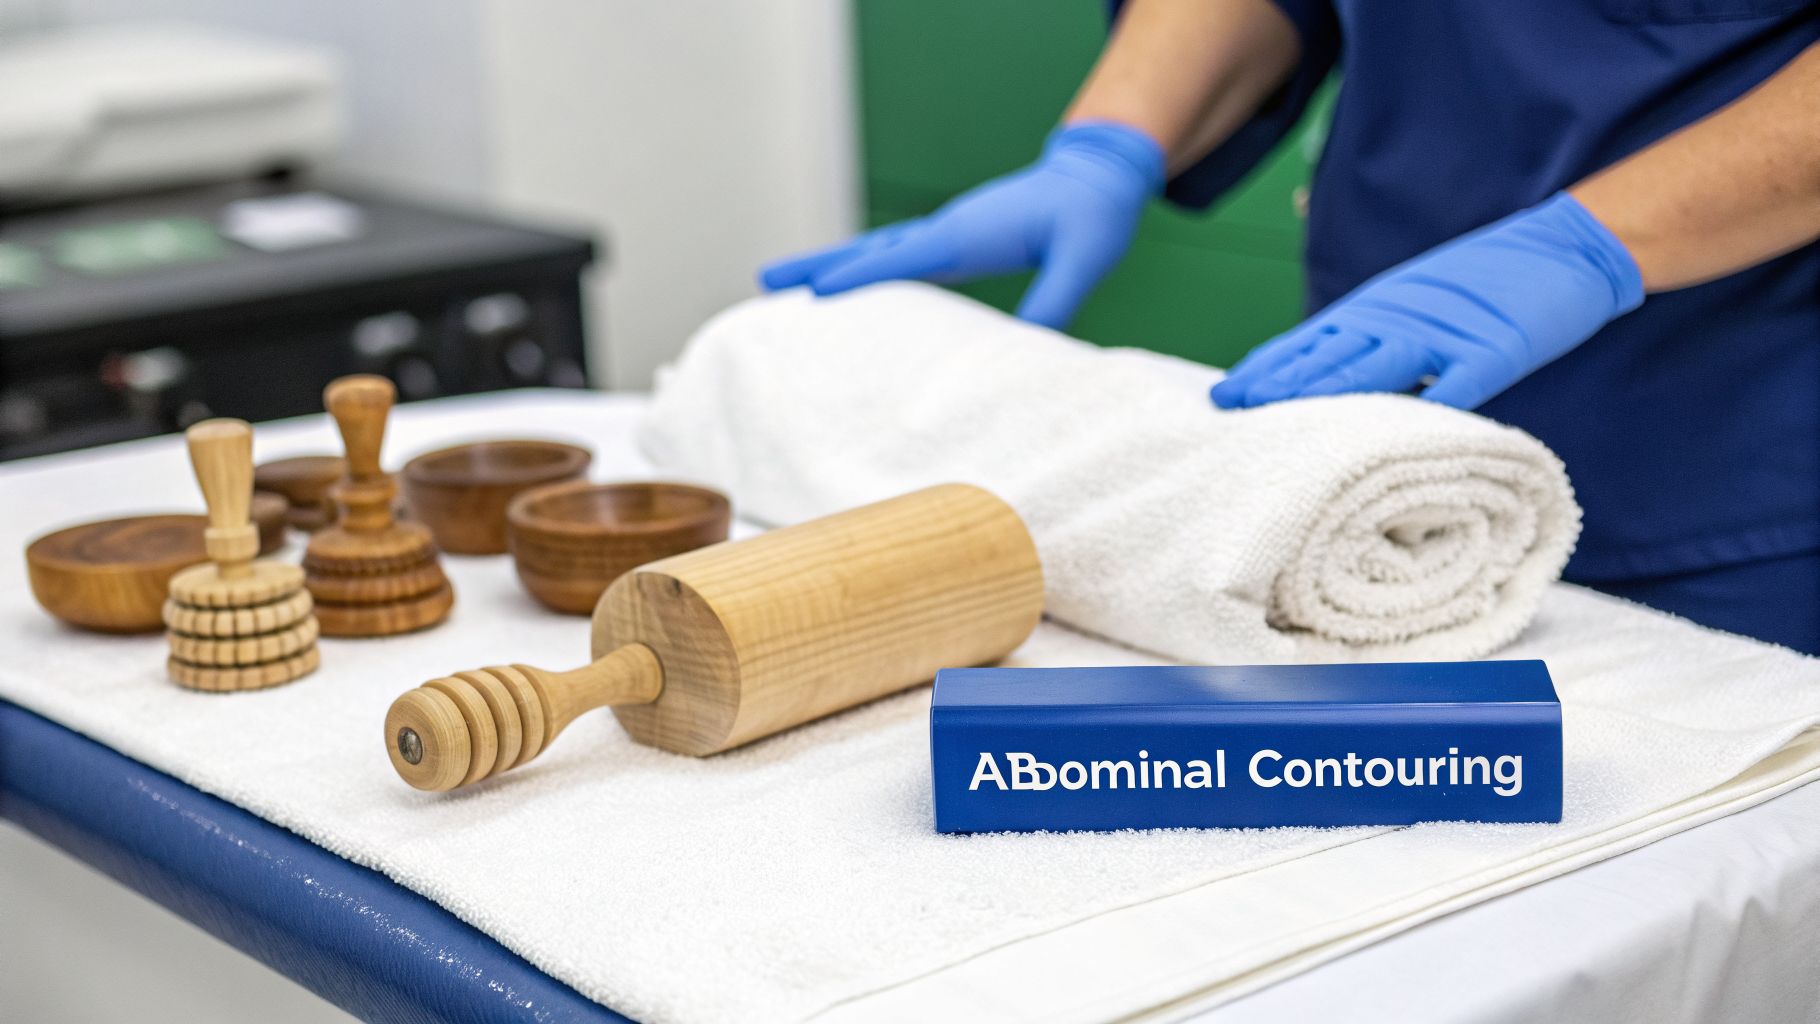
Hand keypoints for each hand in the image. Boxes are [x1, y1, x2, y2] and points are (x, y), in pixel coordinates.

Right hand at [759, 121, 1163, 329]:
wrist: (1097, 175)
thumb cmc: (1093, 215)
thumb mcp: (1085, 258)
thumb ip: (1058, 297)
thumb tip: (1030, 345)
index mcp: (968, 233)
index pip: (904, 257)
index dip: (860, 277)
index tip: (814, 294)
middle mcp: (947, 229)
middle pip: (870, 250)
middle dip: (819, 265)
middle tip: (766, 281)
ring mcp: (947, 233)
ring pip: (878, 252)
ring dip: (834, 267)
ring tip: (786, 285)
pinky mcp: (954, 241)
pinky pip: (898, 257)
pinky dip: (865, 270)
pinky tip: (851, 288)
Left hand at [1210, 192, 1643, 409]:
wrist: (1562, 249)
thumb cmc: (1482, 287)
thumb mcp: (1413, 307)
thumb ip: (1372, 338)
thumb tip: (1324, 377)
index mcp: (1377, 312)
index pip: (1308, 343)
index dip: (1266, 367)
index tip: (1224, 391)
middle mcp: (1399, 320)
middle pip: (1329, 355)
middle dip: (1277, 381)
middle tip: (1229, 404)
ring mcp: (1445, 335)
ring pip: (1377, 366)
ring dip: (1328, 390)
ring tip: (1283, 413)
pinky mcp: (1495, 349)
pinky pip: (1459, 382)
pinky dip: (1431, 404)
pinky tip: (1400, 430)